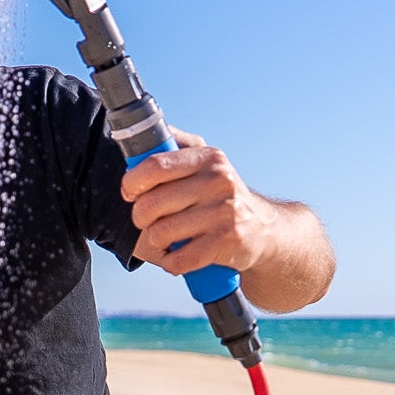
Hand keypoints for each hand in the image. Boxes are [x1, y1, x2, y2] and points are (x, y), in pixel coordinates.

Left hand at [122, 128, 284, 277]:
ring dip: (156, 242)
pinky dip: (170, 262)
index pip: (155, 166)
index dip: (132, 182)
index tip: (129, 192)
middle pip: (151, 204)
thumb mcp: (206, 164)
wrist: (264, 229)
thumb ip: (177, 145)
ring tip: (167, 238)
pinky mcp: (227, 242)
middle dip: (140, 217)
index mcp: (208, 158)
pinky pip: (177, 259)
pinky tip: (177, 255)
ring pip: (160, 234)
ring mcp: (225, 212)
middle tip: (148, 220)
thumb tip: (147, 131)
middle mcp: (218, 181)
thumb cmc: (221, 196)